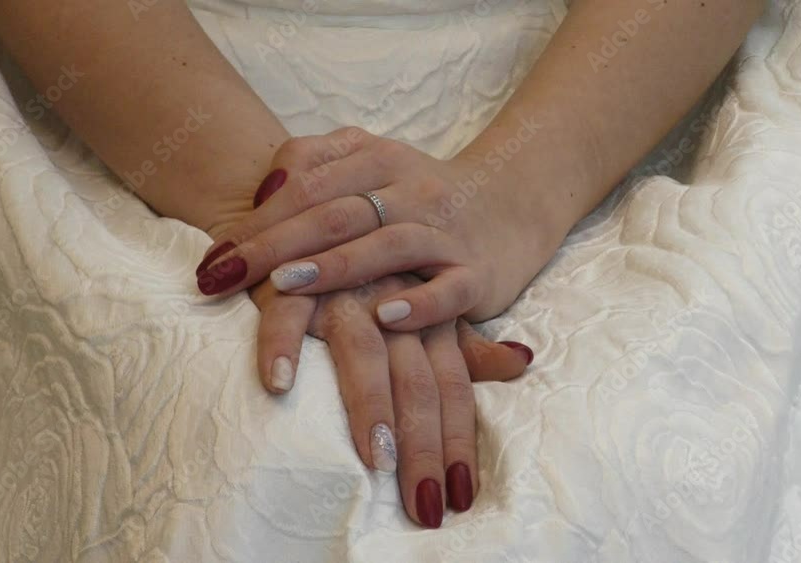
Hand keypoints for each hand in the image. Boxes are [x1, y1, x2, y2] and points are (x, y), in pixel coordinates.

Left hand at [194, 127, 566, 328]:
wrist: (509, 204)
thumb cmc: (417, 193)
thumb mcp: (369, 161)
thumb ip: (315, 162)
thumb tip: (263, 191)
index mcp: (379, 160)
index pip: (310, 183)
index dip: (259, 218)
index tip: (214, 256)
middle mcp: (412, 192)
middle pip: (337, 214)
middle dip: (276, 245)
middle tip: (226, 275)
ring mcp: (445, 233)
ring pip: (388, 246)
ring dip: (335, 267)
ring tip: (284, 286)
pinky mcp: (476, 275)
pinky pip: (448, 290)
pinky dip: (419, 303)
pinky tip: (385, 316)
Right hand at [249, 275, 533, 527]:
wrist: (319, 206)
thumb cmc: (373, 266)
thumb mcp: (427, 302)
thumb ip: (465, 340)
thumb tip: (520, 363)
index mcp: (430, 317)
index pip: (453, 387)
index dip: (458, 440)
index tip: (461, 495)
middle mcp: (396, 304)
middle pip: (418, 382)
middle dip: (423, 446)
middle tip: (424, 505)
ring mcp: (348, 290)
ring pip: (364, 353)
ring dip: (371, 405)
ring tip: (376, 459)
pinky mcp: (295, 277)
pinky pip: (287, 314)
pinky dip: (281, 347)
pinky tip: (279, 386)